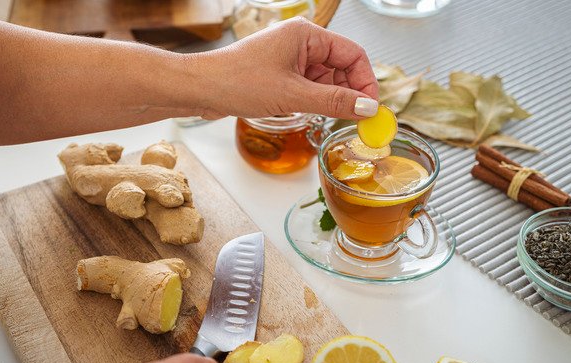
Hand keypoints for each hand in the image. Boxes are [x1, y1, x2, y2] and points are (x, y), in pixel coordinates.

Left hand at [197, 17, 378, 119]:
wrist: (200, 88)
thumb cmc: (237, 81)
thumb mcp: (293, 95)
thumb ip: (333, 102)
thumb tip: (366, 108)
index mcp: (306, 35)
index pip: (353, 54)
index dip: (365, 82)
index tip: (370, 109)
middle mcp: (299, 42)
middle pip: (341, 67)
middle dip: (348, 93)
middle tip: (353, 121)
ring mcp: (289, 58)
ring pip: (324, 80)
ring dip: (329, 100)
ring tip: (325, 118)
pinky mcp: (279, 74)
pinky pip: (307, 87)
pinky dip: (313, 102)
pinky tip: (307, 114)